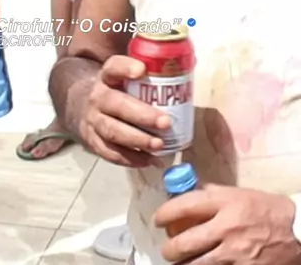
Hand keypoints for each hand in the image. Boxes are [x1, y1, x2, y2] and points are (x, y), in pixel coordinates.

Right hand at [81, 55, 171, 167]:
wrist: (82, 107)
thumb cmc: (115, 90)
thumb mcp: (123, 75)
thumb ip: (149, 71)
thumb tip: (187, 61)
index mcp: (107, 76)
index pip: (113, 67)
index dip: (125, 68)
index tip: (142, 70)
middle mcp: (98, 97)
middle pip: (116, 104)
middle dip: (142, 115)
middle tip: (166, 122)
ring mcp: (93, 121)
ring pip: (113, 131)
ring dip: (137, 140)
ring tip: (159, 145)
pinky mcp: (93, 141)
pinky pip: (111, 152)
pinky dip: (131, 159)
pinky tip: (150, 160)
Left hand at [155, 186, 299, 264]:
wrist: (298, 233)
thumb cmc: (269, 211)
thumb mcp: (242, 194)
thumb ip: (216, 193)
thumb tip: (190, 190)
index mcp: (225, 203)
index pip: (185, 205)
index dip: (165, 213)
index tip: (158, 219)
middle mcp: (226, 227)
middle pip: (185, 242)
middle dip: (170, 249)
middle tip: (168, 249)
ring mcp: (234, 253)